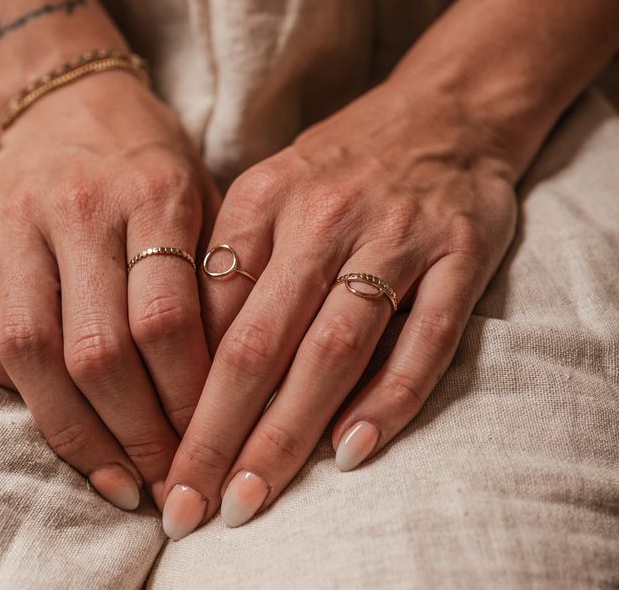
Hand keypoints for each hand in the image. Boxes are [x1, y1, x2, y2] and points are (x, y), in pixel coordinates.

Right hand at [0, 70, 220, 511]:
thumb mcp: (204, 194)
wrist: (74, 99)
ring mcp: (12, 219)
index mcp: (153, 193)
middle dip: (137, 434)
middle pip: (98, 349)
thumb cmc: (152, 158)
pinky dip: (5, 380)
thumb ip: (214, 273)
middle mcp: (79, 207)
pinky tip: (50, 411)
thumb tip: (227, 381)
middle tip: (167, 481)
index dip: (186, 399)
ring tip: (115, 477)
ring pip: (29, 349)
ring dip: (73, 431)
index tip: (206, 444)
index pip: (166, 321)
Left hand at [159, 78, 518, 537]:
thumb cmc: (342, 164)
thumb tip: (191, 361)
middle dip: (217, 431)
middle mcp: (324, 217)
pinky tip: (352, 452)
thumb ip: (234, 263)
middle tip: (185, 506)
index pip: (210, 308)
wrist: (443, 113)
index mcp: (266, 198)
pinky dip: (390, 399)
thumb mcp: (271, 188)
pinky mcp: (459, 255)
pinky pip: (424, 339)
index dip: (178, 387)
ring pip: (334, 347)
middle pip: (262, 340)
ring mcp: (396, 236)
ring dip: (289, 431)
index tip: (159, 449)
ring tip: (250, 495)